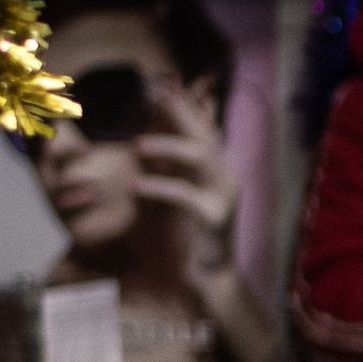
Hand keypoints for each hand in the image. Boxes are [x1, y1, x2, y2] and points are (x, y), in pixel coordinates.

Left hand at [134, 81, 242, 277]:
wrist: (211, 274)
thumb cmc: (190, 234)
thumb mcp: (175, 195)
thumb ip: (165, 170)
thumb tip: (141, 144)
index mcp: (216, 170)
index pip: (202, 130)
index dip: (183, 108)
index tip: (162, 87)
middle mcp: (224, 177)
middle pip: (204, 136)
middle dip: (181, 114)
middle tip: (156, 96)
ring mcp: (223, 196)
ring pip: (201, 159)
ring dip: (169, 147)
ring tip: (138, 145)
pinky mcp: (215, 219)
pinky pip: (187, 197)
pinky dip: (162, 188)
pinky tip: (138, 187)